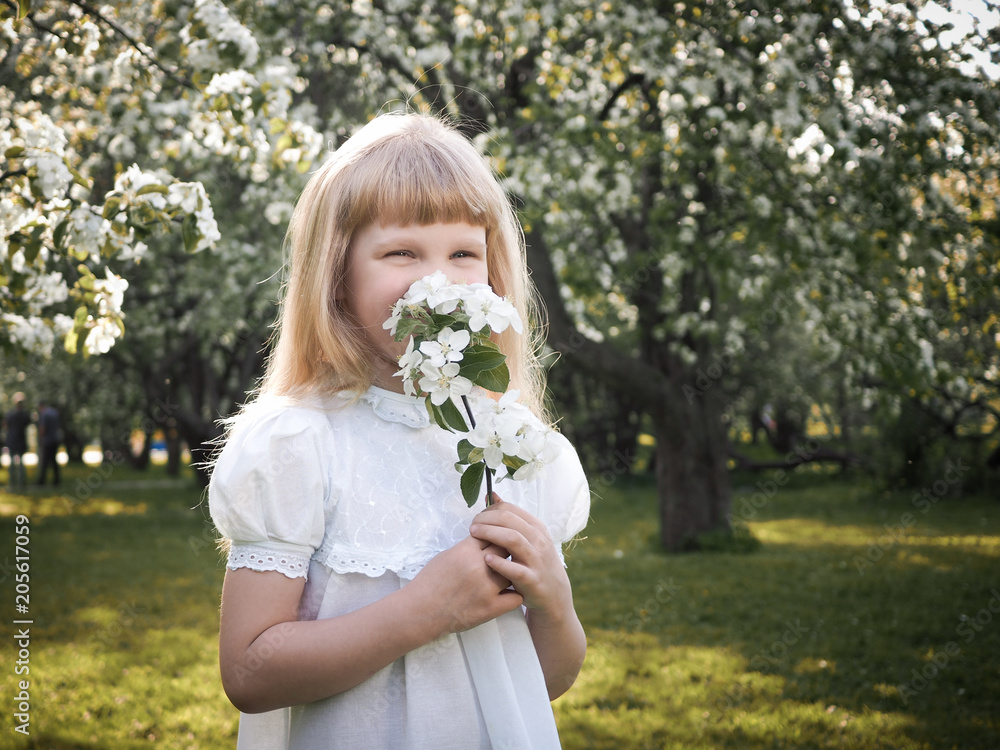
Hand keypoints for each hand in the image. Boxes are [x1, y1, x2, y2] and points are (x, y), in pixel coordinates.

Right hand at [411, 535, 523, 634]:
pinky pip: (515, 597)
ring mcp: (486, 588)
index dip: (495, 535)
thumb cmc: (431, 582)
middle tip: (505, 554)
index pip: (491, 533)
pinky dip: (514, 594)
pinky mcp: (490, 608)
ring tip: (508, 573)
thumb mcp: (446, 555)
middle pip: (505, 548)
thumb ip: (468, 547)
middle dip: (506, 549)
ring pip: (513, 571)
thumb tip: (485, 540)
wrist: (421, 611)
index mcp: (465, 551)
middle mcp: (478, 567)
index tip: (495, 539)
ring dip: (511, 571)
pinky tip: (508, 593)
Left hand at [468, 496, 571, 618]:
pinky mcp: (532, 580)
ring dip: (490, 534)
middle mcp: (538, 540)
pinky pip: (515, 569)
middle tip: (472, 526)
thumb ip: (510, 518)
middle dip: (486, 519)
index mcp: (536, 527)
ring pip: (513, 539)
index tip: (478, 518)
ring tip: (474, 535)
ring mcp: (536, 560)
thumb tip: (491, 496)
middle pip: (509, 520)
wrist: (554, 594)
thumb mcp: (528, 537)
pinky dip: (500, 563)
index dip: (489, 510)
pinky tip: (486, 559)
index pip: (510, 509)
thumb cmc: (535, 562)